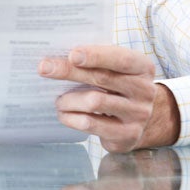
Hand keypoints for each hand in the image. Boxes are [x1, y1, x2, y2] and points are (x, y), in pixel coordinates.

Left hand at [38, 45, 179, 152]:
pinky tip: (64, 114)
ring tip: (58, 100)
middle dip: (69, 72)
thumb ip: (98, 63)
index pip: (120, 59)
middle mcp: (144, 90)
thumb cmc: (119, 89)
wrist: (140, 123)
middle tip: (44, 68)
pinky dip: (71, 118)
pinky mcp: (126, 134)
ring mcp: (137, 114)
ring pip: (94, 102)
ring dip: (68, 100)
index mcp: (142, 68)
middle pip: (102, 78)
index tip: (72, 54)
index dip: (96, 56)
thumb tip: (59, 58)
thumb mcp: (117, 72)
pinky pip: (90, 124)